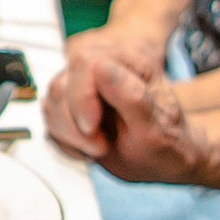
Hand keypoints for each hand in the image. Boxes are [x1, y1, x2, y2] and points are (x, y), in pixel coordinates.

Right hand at [41, 32, 197, 175]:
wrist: (168, 158)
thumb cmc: (168, 144)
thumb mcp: (157, 129)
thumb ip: (132, 97)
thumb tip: (101, 68)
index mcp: (129, 62)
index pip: (84, 63)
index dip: (83, 99)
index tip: (95, 130)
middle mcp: (102, 65)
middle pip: (62, 84)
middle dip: (74, 122)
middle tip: (100, 147)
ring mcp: (84, 84)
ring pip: (51, 101)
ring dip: (69, 133)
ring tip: (98, 148)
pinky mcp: (73, 102)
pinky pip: (51, 117)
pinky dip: (65, 139)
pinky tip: (88, 147)